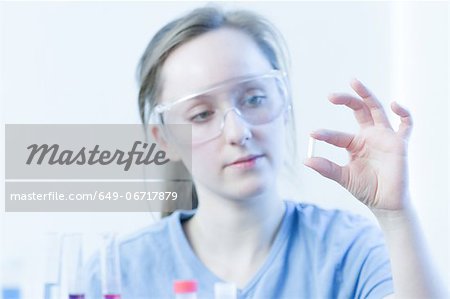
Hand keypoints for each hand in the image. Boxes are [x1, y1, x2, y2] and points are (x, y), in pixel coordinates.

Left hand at [304, 79, 412, 209]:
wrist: (386, 203)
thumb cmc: (365, 188)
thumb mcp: (343, 177)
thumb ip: (326, 168)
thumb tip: (306, 161)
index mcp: (354, 143)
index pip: (338, 135)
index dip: (326, 134)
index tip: (313, 134)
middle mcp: (369, 136)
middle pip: (358, 110)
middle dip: (346, 100)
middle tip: (330, 95)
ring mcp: (384, 137)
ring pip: (376, 109)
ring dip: (366, 94)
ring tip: (354, 82)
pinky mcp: (399, 143)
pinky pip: (406, 124)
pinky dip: (403, 113)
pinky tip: (394, 105)